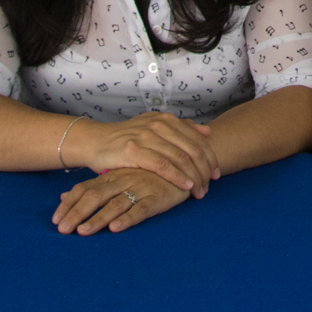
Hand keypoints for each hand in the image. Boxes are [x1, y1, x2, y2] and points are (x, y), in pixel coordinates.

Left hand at [53, 167, 188, 234]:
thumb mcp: (118, 176)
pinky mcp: (157, 197)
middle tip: (62, 230)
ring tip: (83, 232)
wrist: (183, 161)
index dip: (69, 204)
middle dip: (77, 214)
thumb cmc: (147, 172)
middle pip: (95, 197)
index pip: (85, 188)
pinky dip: (128, 218)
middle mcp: (122, 180)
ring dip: (98, 219)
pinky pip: (141, 209)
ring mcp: (140, 188)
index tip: (55, 219)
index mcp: (112, 175)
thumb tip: (64, 195)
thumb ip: (92, 186)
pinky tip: (116, 228)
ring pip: (115, 204)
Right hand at [72, 112, 219, 196]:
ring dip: (194, 177)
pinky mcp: (134, 150)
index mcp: (166, 120)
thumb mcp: (154, 128)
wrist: (95, 142)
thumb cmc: (126, 139)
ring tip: (200, 191)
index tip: (216, 174)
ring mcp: (147, 136)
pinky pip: (163, 165)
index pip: (198, 140)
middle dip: (205, 170)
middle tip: (210, 186)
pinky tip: (186, 186)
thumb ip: (180, 129)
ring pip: (181, 158)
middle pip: (193, 149)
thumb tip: (207, 131)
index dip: (210, 158)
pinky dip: (178, 176)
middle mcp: (159, 125)